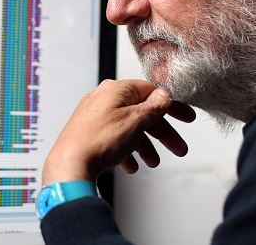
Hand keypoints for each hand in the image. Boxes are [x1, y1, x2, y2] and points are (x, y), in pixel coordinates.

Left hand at [42, 79, 195, 184]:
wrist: (70, 163)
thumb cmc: (99, 140)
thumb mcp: (135, 120)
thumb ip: (153, 107)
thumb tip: (164, 95)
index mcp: (115, 90)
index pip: (151, 91)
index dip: (171, 105)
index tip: (186, 118)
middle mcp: (104, 99)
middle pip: (142, 112)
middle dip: (162, 133)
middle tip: (178, 148)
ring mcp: (95, 116)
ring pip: (129, 128)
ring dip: (145, 145)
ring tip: (152, 162)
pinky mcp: (89, 132)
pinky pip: (114, 139)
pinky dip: (126, 150)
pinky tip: (130, 165)